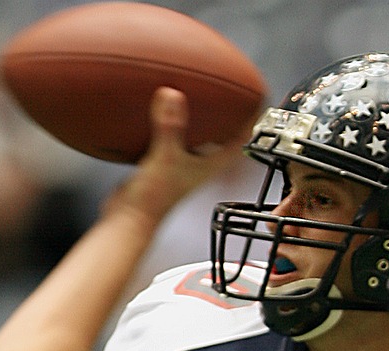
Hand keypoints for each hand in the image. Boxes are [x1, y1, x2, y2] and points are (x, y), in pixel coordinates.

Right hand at [103, 87, 251, 224]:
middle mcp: (200, 165)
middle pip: (222, 138)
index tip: (259, 101)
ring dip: (201, 121)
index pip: (240, 141)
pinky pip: (174, 139)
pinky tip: (165, 111)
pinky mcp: (164, 163)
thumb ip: (170, 127)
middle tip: (232, 95)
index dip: (252, 122)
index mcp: (210, 165)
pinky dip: (173, 125)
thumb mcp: (165, 156)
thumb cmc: (154, 200)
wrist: (130, 217)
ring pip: (198, 138)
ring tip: (202, 97)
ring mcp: (182, 164)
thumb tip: (173, 96)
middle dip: (228, 118)